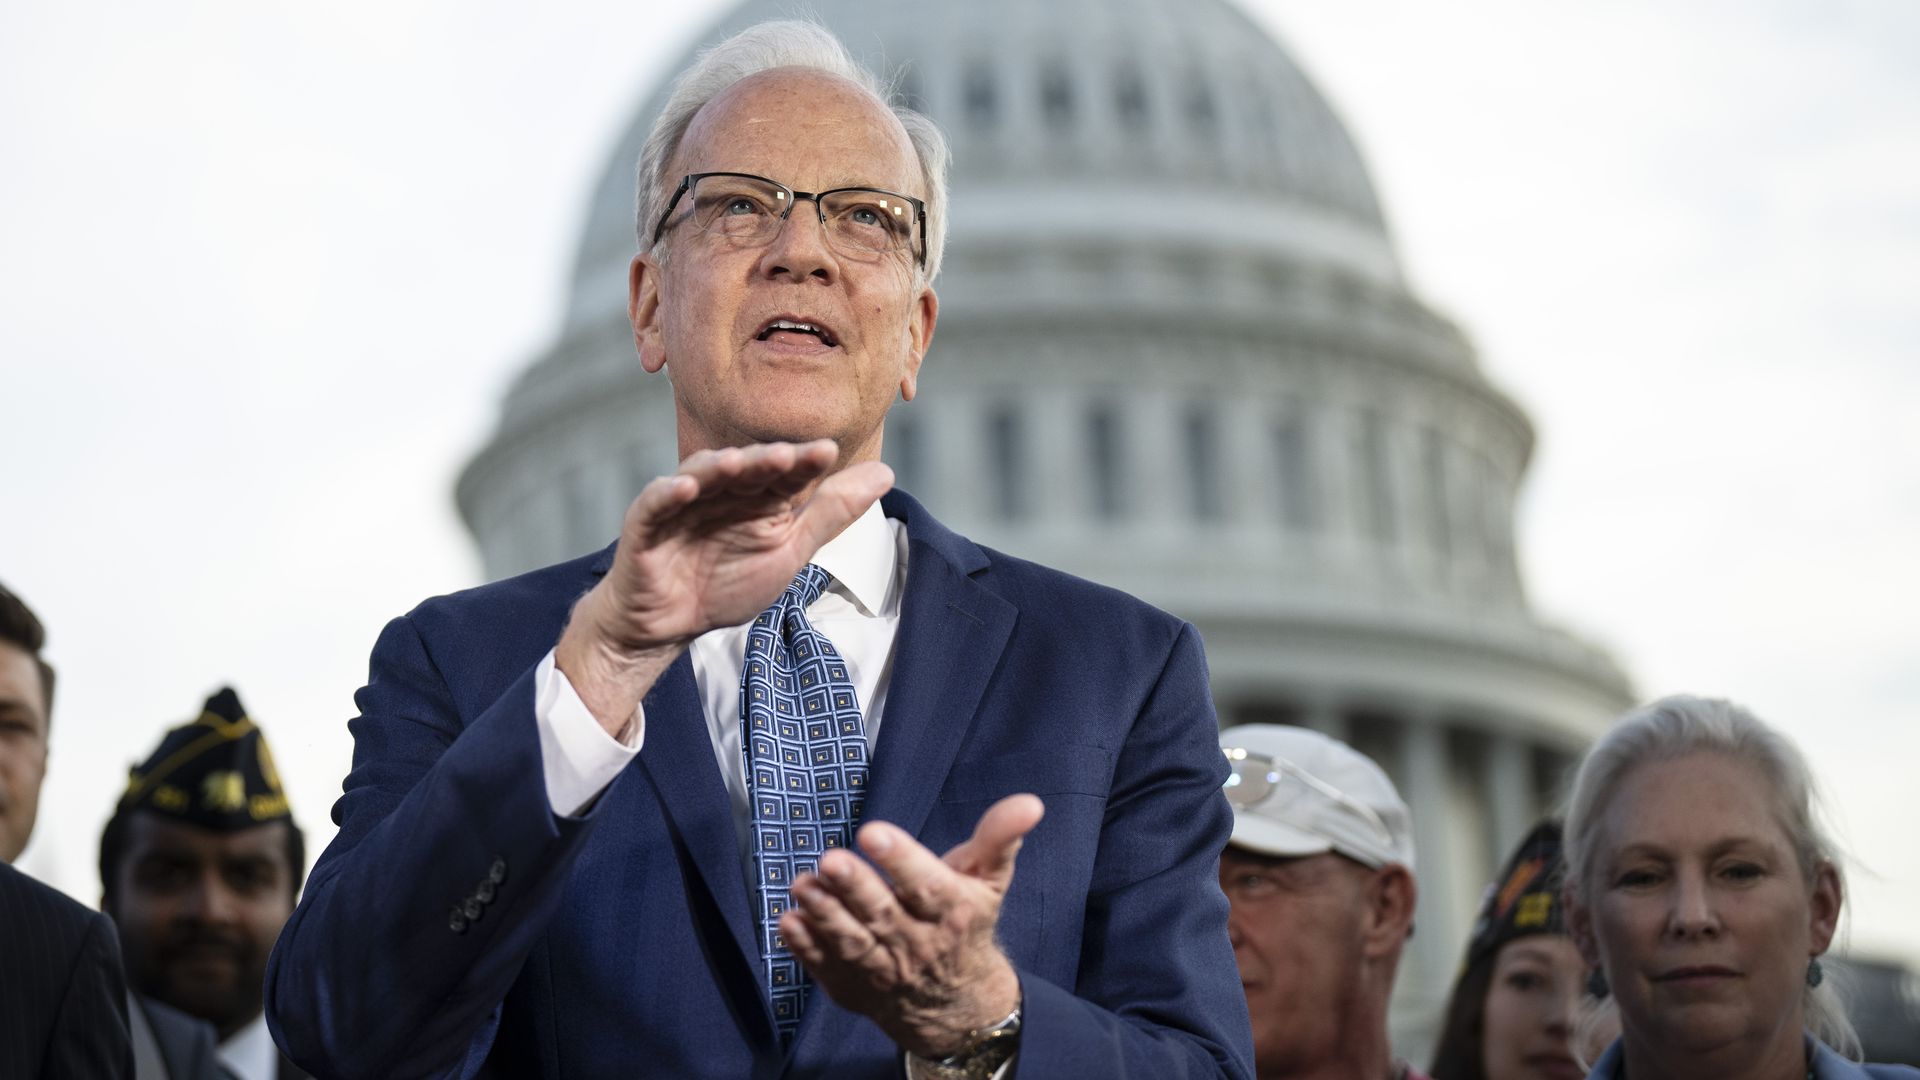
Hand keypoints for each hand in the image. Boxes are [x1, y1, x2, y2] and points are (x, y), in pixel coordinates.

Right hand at [555, 440, 892, 734]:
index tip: (829, 451)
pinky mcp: (645, 523)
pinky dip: (668, 492)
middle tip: (789, 455)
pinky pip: (654, 501)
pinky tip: (686, 487)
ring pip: (702, 473)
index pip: (785, 471)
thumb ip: (831, 513)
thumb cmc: (726, 582)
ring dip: (720, 466)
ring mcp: (682, 502)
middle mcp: (722, 489)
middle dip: (765, 460)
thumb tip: (886, 473)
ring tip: (740, 463)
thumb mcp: (788, 551)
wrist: (670, 625)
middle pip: (746, 467)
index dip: (804, 461)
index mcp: (758, 495)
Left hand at [779, 794, 1044, 1056]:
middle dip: (855, 888)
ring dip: (825, 915)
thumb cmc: (966, 924)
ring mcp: (882, 969)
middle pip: (883, 914)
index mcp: (951, 911)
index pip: (926, 886)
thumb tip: (1030, 802)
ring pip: (852, 942)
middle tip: (831, 860)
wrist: (955, 1004)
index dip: (901, 859)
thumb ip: (999, 837)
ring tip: (804, 885)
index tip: (874, 832)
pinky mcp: (852, 985)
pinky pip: (827, 967)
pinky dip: (806, 948)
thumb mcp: (989, 880)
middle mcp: (917, 944)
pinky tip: (789, 922)